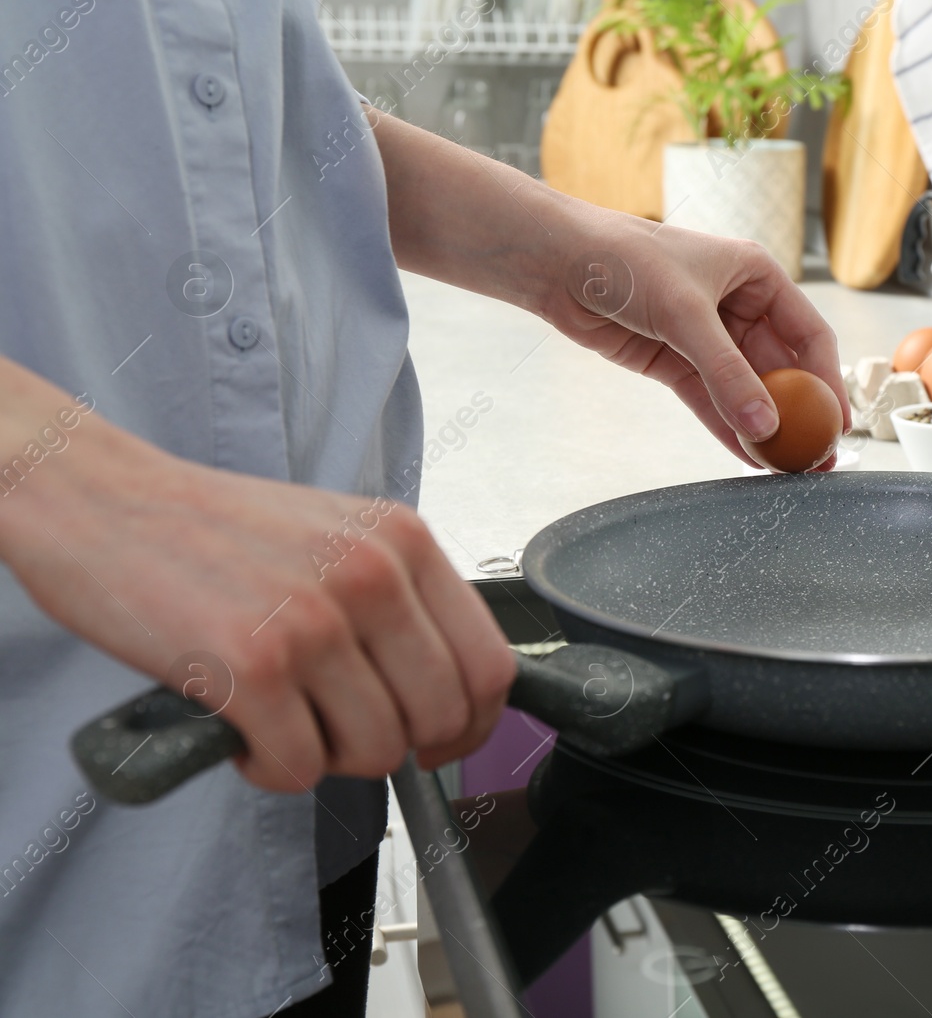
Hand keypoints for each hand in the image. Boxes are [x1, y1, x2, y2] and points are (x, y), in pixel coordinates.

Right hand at [0, 371, 514, 791]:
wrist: (101, 501)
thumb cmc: (214, 528)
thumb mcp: (338, 536)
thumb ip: (399, 600)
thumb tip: (448, 689)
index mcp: (404, 542)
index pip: (490, 665)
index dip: (475, 726)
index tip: (445, 743)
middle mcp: (373, 575)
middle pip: (441, 717)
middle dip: (397, 748)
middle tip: (343, 736)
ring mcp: (316, 620)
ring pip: (375, 750)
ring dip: (328, 759)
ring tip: (283, 722)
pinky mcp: (253, 665)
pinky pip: (300, 766)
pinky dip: (272, 770)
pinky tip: (245, 734)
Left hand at [542, 216, 853, 466]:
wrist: (557, 263)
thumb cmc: (624, 259)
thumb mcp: (685, 314)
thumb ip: (727, 373)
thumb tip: (764, 424)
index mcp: (755, 276)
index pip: (809, 334)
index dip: (827, 380)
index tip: (838, 422)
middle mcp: (737, 306)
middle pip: (780, 368)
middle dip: (798, 414)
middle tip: (815, 456)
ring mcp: (705, 337)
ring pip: (745, 390)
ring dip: (763, 427)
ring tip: (785, 467)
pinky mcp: (674, 361)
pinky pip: (710, 400)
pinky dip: (727, 427)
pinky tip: (747, 455)